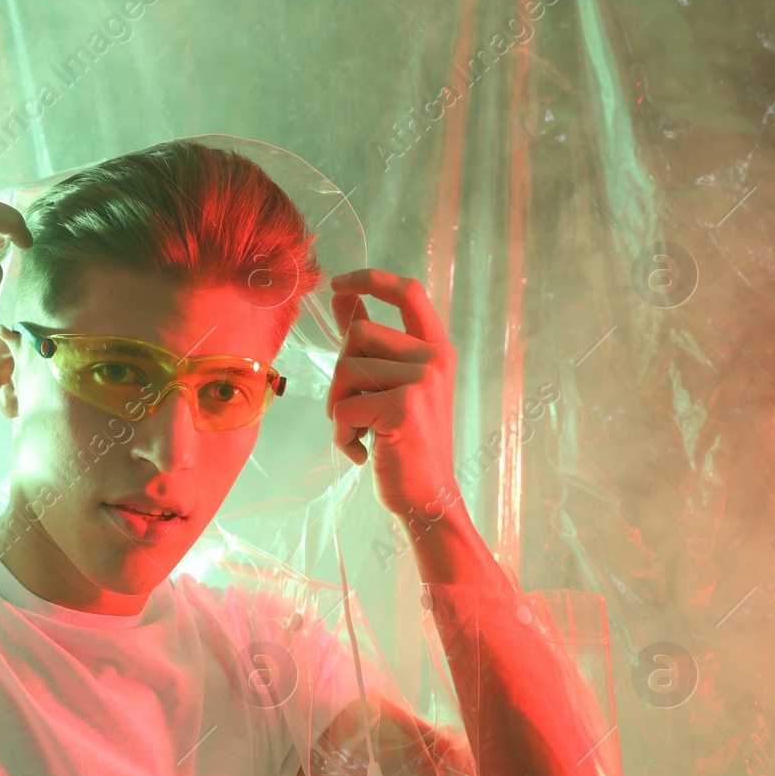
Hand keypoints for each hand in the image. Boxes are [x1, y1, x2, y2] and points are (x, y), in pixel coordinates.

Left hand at [325, 269, 458, 522]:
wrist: (427, 496)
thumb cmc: (405, 442)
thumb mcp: (390, 386)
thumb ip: (368, 342)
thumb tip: (340, 298)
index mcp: (436, 348)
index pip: (408, 291)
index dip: (371, 279)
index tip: (338, 284)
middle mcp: (434, 359)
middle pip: (356, 335)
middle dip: (340, 376)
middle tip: (356, 413)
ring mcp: (422, 381)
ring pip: (344, 370)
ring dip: (338, 409)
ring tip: (362, 433)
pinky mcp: (403, 408)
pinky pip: (343, 408)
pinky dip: (340, 435)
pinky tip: (363, 452)